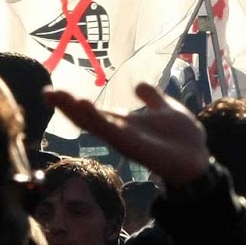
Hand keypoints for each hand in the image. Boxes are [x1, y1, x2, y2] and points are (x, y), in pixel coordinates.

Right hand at [45, 83, 209, 186]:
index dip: (72, 101)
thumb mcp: (166, 109)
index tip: (50, 91)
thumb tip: (137, 84)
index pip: (93, 110)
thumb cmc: (182, 138)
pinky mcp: (132, 146)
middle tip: (47, 92)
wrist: (198, 159)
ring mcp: (124, 139)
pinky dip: (97, 120)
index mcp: (125, 122)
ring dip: (77, 111)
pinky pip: (110, 132)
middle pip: (87, 117)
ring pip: (94, 124)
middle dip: (67, 105)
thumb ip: (152, 97)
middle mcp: (120, 132)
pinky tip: (85, 107)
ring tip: (59, 96)